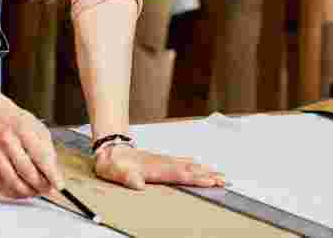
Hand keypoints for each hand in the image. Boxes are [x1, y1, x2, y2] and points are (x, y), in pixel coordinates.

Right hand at [0, 95, 63, 198]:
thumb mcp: (39, 129)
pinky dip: (13, 193)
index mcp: (23, 130)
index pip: (40, 156)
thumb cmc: (17, 122)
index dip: (51, 174)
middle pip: (27, 172)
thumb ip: (47, 151)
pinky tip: (22, 190)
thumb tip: (54, 175)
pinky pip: (1, 186)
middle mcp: (7, 142)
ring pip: (13, 183)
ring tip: (37, 190)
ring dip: (28, 192)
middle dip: (42, 185)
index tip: (59, 185)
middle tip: (49, 188)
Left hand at [93, 143, 226, 190]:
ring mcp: (161, 160)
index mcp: (153, 169)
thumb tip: (138, 184)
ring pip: (186, 164)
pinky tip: (198, 164)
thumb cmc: (111, 164)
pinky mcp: (159, 161)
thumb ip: (126, 178)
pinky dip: (192, 163)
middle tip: (224, 179)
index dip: (194, 178)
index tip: (210, 181)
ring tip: (219, 173)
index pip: (177, 174)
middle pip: (188, 169)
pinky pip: (180, 162)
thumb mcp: (114, 172)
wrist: (108, 149)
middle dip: (207, 174)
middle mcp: (160, 163)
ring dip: (203, 169)